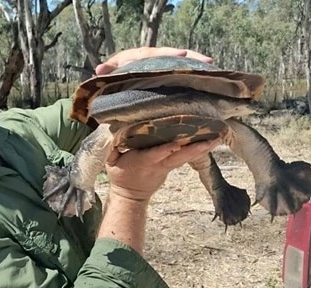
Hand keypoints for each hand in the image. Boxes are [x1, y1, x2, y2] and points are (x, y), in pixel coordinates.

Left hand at [95, 47, 212, 74]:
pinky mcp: (168, 76)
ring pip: (182, 64)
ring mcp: (163, 67)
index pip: (156, 53)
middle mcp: (155, 59)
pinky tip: (210, 81)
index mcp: (141, 56)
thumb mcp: (110, 72)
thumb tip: (99, 70)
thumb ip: (108, 70)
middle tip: (208, 61)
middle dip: (191, 58)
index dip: (169, 54)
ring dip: (197, 66)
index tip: (182, 53)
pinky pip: (182, 75)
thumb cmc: (114, 74)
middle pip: (175, 56)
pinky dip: (194, 76)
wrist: (116, 77)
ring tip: (213, 69)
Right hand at [105, 138, 220, 201]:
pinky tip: (208, 142)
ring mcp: (166, 168)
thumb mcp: (110, 162)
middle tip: (213, 138)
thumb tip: (114, 131)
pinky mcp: (170, 168)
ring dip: (201, 148)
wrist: (130, 196)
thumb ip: (112, 147)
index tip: (177, 143)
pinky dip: (197, 150)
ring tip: (217, 138)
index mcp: (142, 162)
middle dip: (195, 148)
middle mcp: (158, 165)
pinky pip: (185, 158)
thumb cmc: (120, 174)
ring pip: (186, 157)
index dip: (165, 150)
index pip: (155, 155)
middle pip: (179, 156)